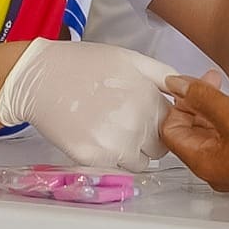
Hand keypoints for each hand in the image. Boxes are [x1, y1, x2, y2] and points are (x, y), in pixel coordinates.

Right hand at [0, 38, 176, 169]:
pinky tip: (97, 136)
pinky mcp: (93, 159)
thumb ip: (164, 76)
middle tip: (129, 122)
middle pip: (160, 147)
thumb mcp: (132, 59)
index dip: (164, 120)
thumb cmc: (85, 64)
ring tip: (112, 129)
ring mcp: (115, 144)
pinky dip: (112, 157)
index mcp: (149, 100)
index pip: (174, 124)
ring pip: (141, 162)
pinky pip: (117, 168)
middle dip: (151, 138)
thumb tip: (187, 88)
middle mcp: (136, 125)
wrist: (40, 77)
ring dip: (134, 151)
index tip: (150, 115)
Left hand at [161, 72, 228, 193]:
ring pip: (209, 134)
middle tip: (209, 81)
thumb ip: (202, 96)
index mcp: (202, 162)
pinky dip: (228, 120)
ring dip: (212, 109)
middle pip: (189, 132)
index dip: (176, 103)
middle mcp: (213, 169)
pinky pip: (227, 139)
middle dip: (195, 103)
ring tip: (225, 90)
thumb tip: (178, 85)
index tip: (186, 84)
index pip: (170, 131)